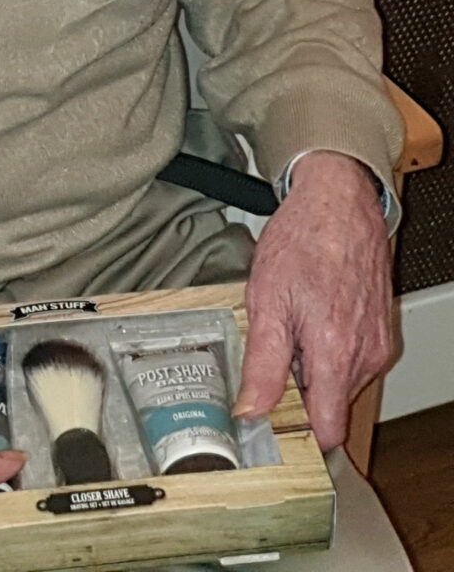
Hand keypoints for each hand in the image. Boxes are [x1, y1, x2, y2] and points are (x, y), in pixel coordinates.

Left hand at [234, 150, 394, 448]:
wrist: (338, 201)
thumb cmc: (303, 238)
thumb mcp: (266, 299)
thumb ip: (262, 362)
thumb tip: (252, 409)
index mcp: (335, 352)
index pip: (327, 430)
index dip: (298, 433)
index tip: (271, 421)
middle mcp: (364, 354)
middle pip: (330, 405)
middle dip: (299, 390)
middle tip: (270, 357)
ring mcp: (376, 342)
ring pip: (340, 381)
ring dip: (312, 366)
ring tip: (290, 325)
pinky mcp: (380, 330)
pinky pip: (351, 358)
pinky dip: (328, 347)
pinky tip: (310, 314)